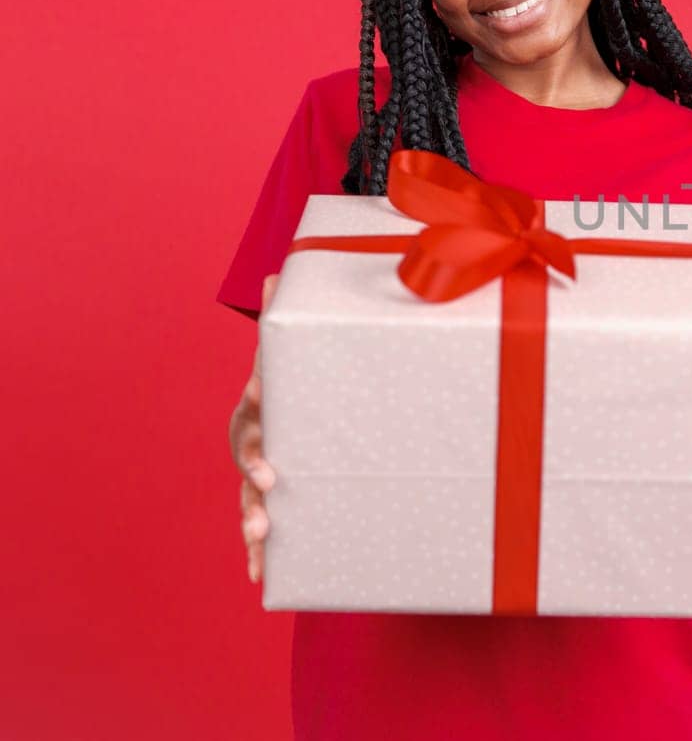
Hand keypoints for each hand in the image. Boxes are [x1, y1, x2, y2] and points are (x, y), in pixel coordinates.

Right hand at [228, 274, 279, 584]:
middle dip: (254, 483)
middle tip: (267, 489)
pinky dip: (257, 555)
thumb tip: (275, 272)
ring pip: (248, 503)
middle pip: (246, 467)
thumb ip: (280, 319)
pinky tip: (259, 578)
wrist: (272, 409)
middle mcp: (248, 448)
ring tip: (259, 541)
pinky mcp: (266, 501)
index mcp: (254, 415)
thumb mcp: (282, 354)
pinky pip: (259, 531)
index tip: (265, 448)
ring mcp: (253, 478)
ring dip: (251, 523)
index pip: (251, 423)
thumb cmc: (286, 382)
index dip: (256, 434)